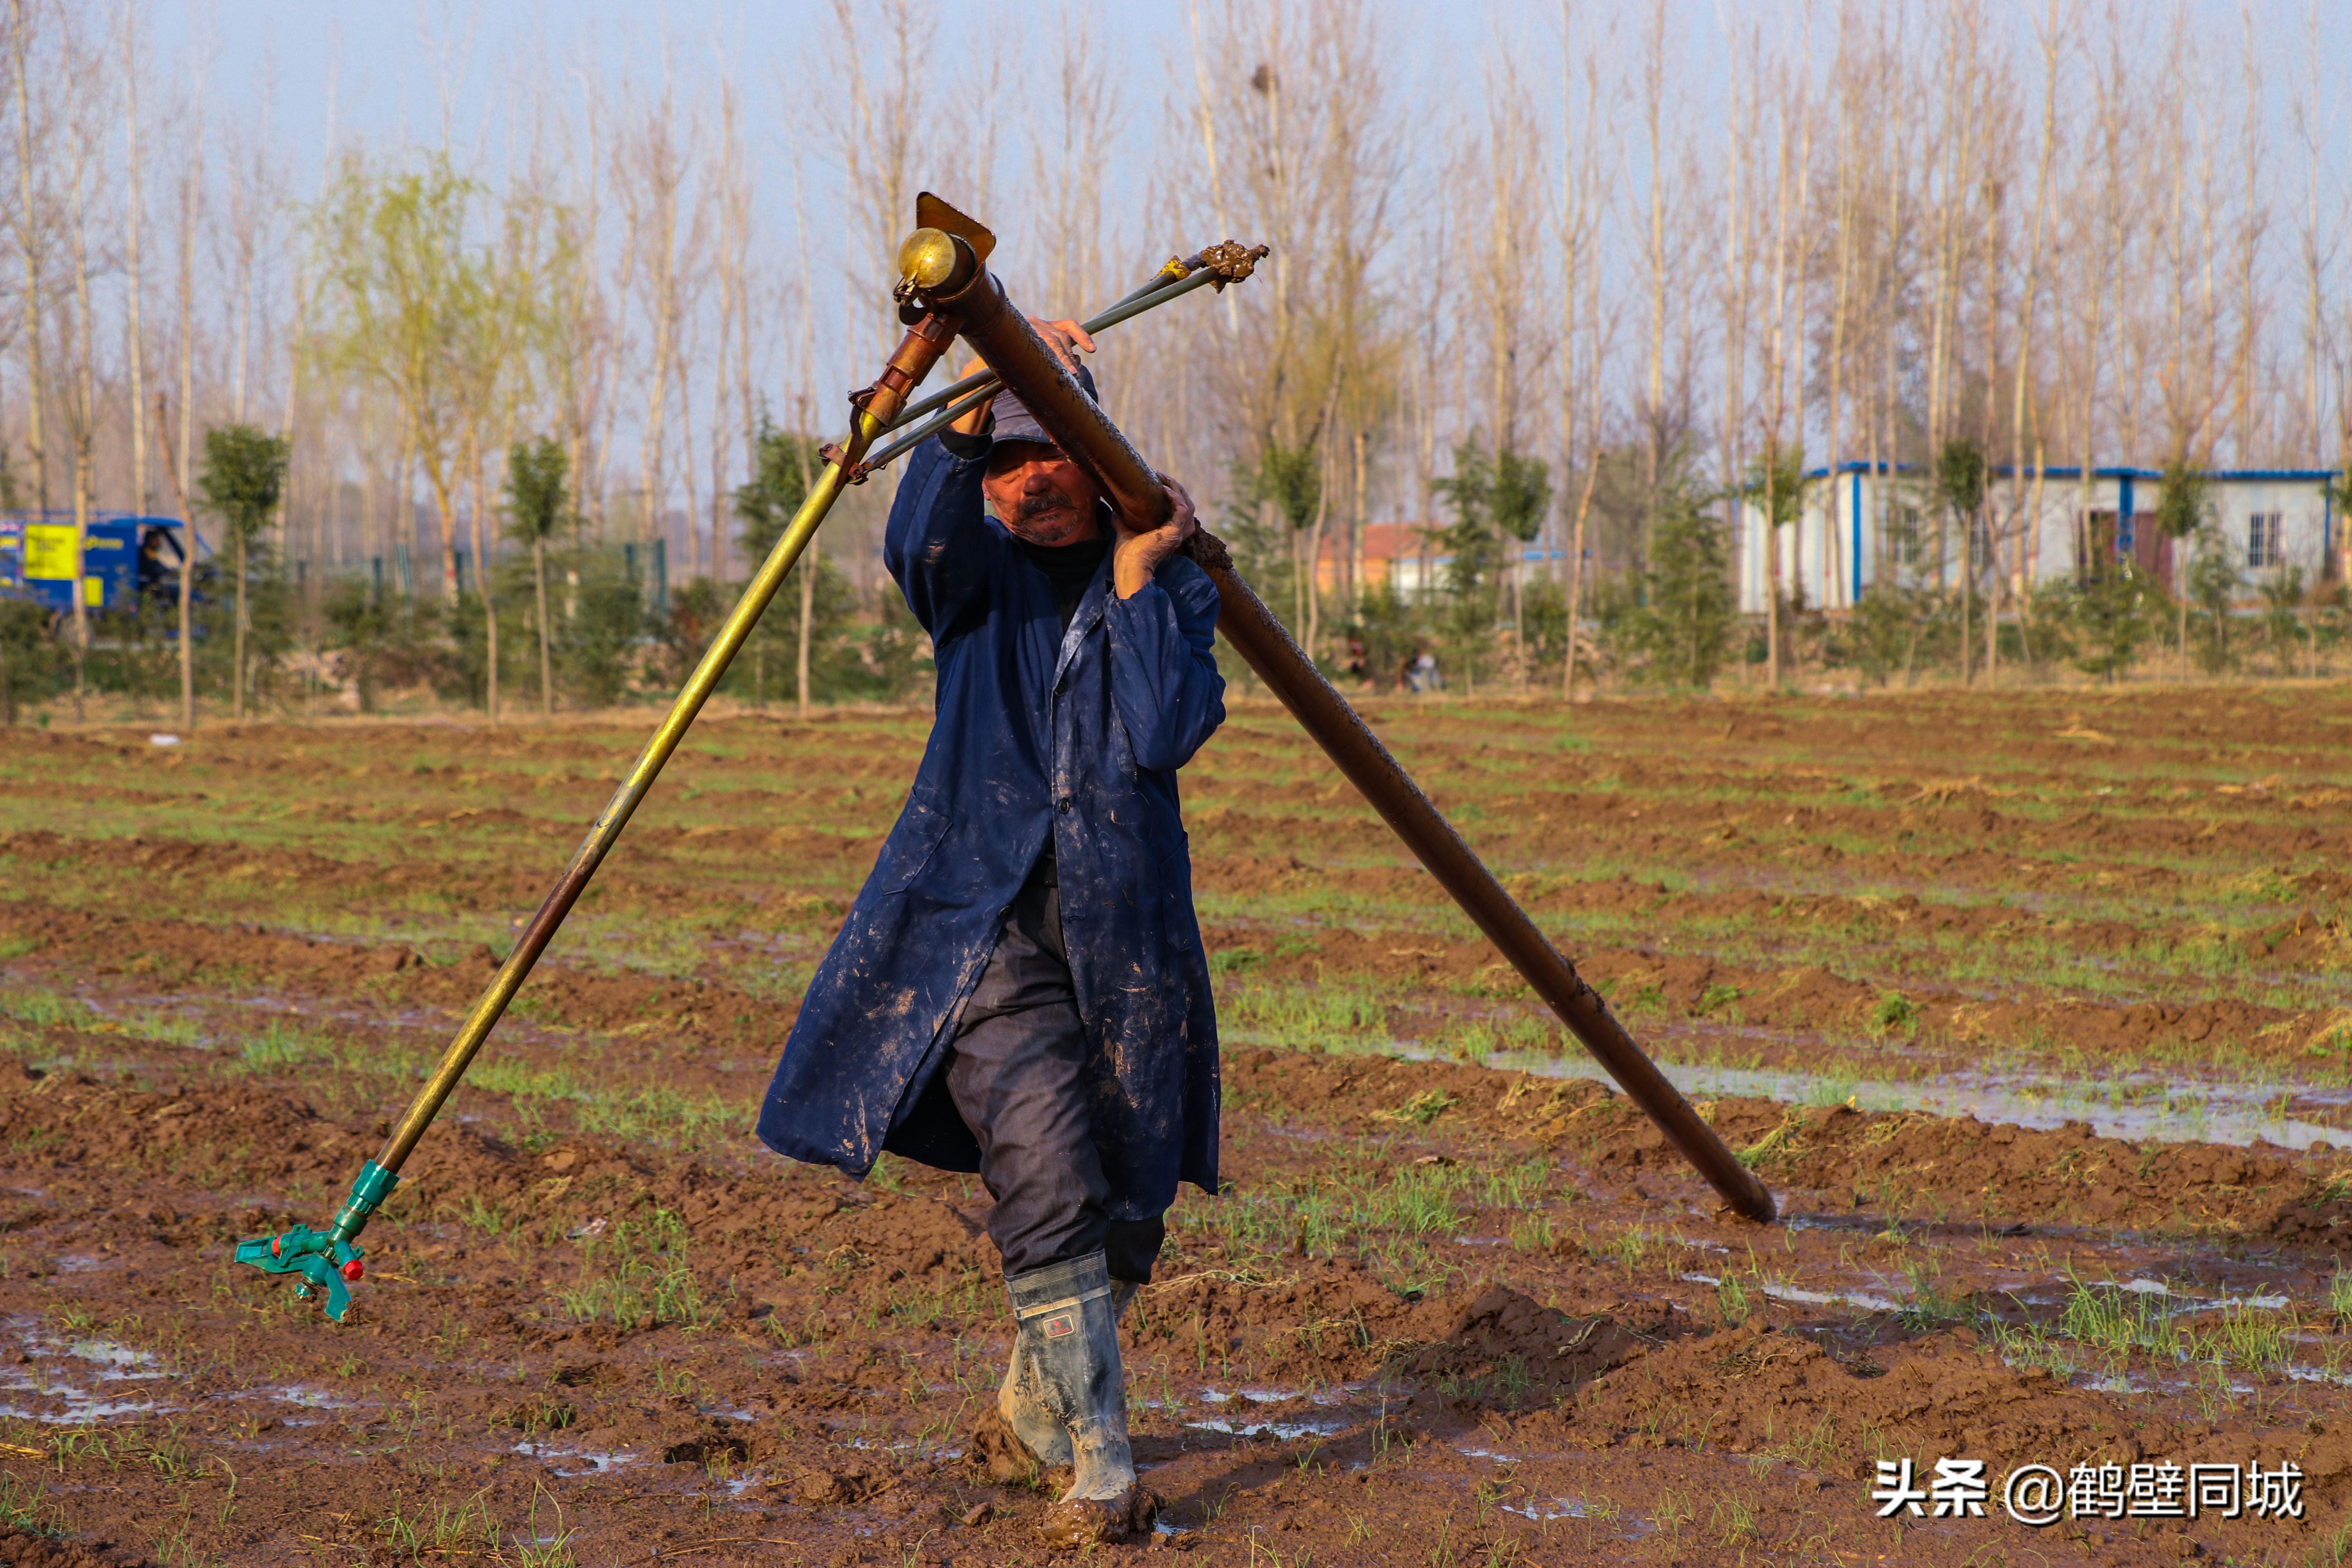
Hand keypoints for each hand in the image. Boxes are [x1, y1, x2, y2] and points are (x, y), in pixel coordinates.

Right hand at [948, 317, 1096, 434]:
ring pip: (1053, 340)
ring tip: (1068, 374)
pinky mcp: (1017, 333)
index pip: (1068, 325)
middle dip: (1068, 356)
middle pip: (1061, 337)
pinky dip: (1055, 356)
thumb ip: (1057, 357)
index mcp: (1043, 326)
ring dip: (1063, 359)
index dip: (1082, 336)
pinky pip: (1041, 343)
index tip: (1092, 351)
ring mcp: (1025, 327)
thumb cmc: (1015, 366)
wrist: (983, 369)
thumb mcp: (1039, 359)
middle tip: (1074, 374)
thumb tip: (1078, 360)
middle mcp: (1036, 323)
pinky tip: (1065, 368)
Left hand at [1114, 475, 1197, 598]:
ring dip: (1177, 489)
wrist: (1128, 565)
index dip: (1172, 495)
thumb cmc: (1127, 554)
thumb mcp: (1125, 530)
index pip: (1179, 511)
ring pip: (1188, 505)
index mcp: (1168, 534)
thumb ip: (1122, 520)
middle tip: (1161, 476)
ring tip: (1164, 478)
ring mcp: (1177, 534)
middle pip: (1187, 505)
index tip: (1158, 482)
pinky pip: (1182, 510)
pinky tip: (1164, 489)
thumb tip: (1115, 510)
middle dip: (1176, 488)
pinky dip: (1175, 498)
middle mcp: (1177, 534)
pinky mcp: (1174, 533)